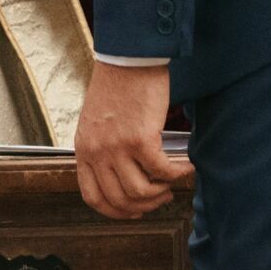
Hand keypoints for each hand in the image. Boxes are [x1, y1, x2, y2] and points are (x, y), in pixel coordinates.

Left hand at [75, 62, 193, 219]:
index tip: (134, 212)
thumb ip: (102, 148)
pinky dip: (179, 173)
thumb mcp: (97, 121)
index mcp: (84, 147)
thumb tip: (123, 178)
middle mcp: (97, 150)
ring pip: (141, 192)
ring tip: (172, 181)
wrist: (128, 57)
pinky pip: (163, 172)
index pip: (93, 197)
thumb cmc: (117, 85)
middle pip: (120, 200)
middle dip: (145, 206)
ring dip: (162, 192)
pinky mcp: (140, 138)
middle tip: (161, 196)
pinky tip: (186, 166)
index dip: (116, 212)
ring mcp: (117, 146)